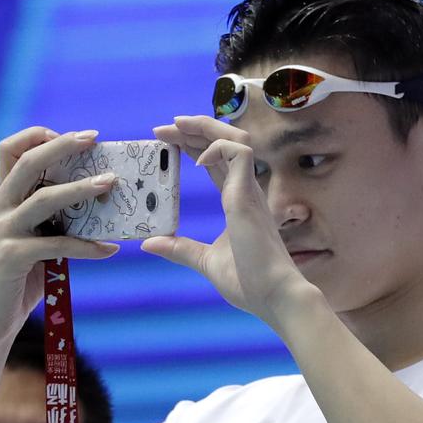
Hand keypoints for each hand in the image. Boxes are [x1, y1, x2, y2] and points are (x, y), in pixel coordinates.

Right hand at [0, 127, 119, 344]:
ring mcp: (1, 232)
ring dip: (80, 188)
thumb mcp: (33, 243)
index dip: (38, 136)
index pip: (10, 151)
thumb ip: (52, 222)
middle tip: (93, 138)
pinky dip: (87, 246)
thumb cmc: (17, 282)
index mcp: (0, 201)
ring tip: (110, 184)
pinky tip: (109, 250)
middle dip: (61, 145)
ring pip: (44, 198)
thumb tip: (97, 204)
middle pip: (26, 162)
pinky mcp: (11, 257)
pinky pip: (57, 244)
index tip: (73, 137)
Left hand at [144, 117, 309, 325]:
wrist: (273, 296)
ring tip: (177, 125)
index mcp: (237, 202)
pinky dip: (217, 147)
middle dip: (193, 130)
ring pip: (234, 139)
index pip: (215, 161)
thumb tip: (149, 243)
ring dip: (206, 127)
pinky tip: (196, 160)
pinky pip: (239, 152)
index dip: (193, 146)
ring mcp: (249, 191)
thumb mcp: (205, 261)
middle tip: (163, 128)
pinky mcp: (249, 195)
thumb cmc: (249, 282)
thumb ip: (180, 249)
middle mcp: (246, 191)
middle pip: (223, 144)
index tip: (167, 141)